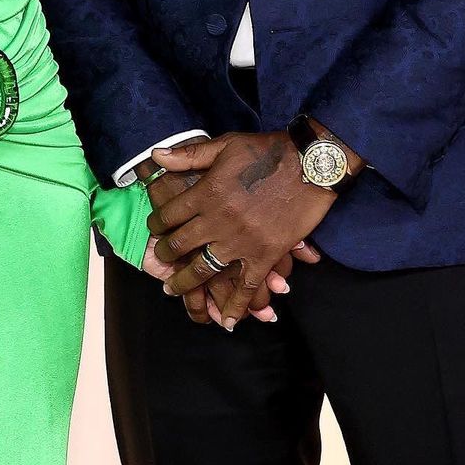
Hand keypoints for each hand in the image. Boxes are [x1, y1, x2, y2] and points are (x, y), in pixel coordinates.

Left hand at [150, 132, 339, 328]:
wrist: (309, 163)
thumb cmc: (266, 150)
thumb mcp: (225, 144)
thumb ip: (189, 154)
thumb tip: (156, 155)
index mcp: (206, 192)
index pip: (169, 215)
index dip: (157, 224)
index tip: (154, 229)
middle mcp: (218, 220)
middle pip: (181, 245)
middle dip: (165, 255)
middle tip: (160, 261)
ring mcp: (241, 241)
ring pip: (204, 269)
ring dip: (186, 283)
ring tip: (173, 289)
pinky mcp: (265, 255)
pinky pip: (246, 287)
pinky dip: (236, 306)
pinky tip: (227, 320)